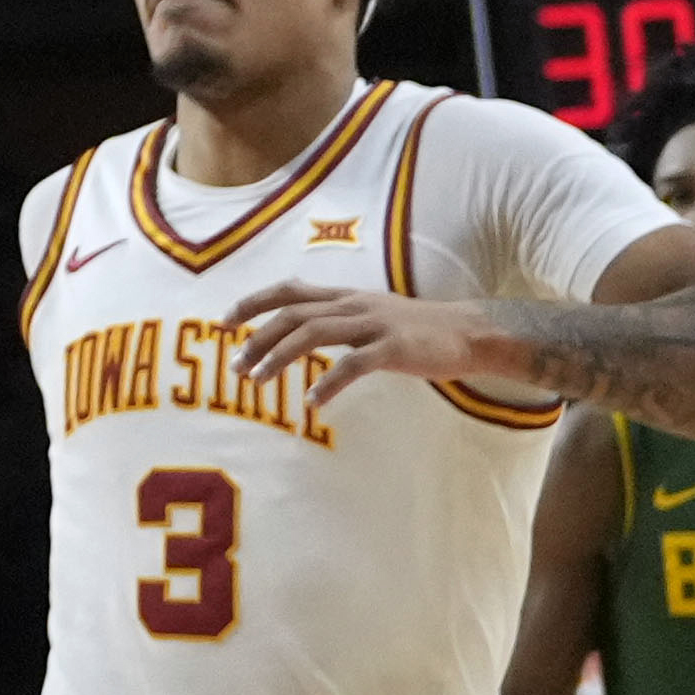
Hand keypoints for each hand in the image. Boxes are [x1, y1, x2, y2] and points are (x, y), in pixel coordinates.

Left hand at [216, 278, 522, 418]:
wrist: (470, 333)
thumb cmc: (417, 329)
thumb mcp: (371, 314)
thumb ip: (338, 319)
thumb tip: (298, 333)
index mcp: (345, 297)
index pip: (289, 291)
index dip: (253, 302)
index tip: (224, 321)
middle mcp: (353, 305)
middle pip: (292, 313)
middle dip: (257, 337)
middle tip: (235, 365)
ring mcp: (374, 325)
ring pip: (314, 333)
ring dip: (279, 356)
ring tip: (258, 380)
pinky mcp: (394, 348)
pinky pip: (354, 365)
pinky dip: (329, 383)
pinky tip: (313, 402)